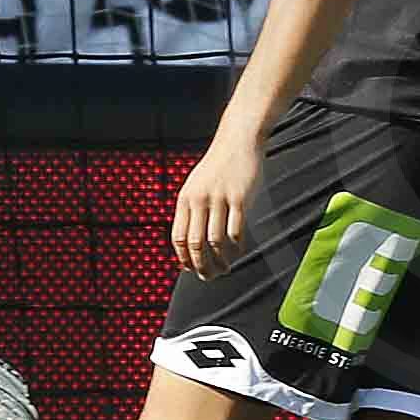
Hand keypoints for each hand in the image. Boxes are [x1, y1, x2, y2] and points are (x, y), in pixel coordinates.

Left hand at [170, 129, 264, 273]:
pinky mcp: (240, 198)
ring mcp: (220, 198)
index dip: (183, 258)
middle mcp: (199, 199)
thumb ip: (191, 210)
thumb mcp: (195, 185)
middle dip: (201, 265)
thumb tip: (188, 243)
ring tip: (225, 268)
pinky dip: (237, 247)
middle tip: (208, 277)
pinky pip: (236, 231)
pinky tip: (239, 252)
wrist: (237, 142)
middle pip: (196, 243)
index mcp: (185, 198)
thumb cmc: (216, 167)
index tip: (190, 269)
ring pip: (216, 241)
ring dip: (221, 260)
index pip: (178, 237)